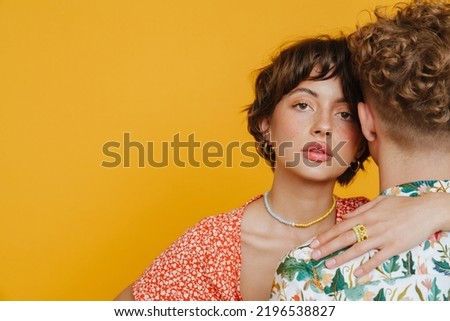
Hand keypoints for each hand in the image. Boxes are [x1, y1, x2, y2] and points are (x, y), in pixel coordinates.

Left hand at [309, 193, 448, 276]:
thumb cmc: (402, 205)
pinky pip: (378, 258)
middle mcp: (371, 226)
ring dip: (342, 257)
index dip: (326, 235)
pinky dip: (367, 266)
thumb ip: (361, 209)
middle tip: (313, 255)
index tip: (314, 242)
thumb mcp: (380, 201)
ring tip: (328, 264)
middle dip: (327, 247)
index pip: (341, 226)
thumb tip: (346, 215)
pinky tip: (357, 273)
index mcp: (366, 215)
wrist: (426, 210)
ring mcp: (382, 237)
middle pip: (345, 238)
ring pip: (358, 249)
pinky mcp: (394, 247)